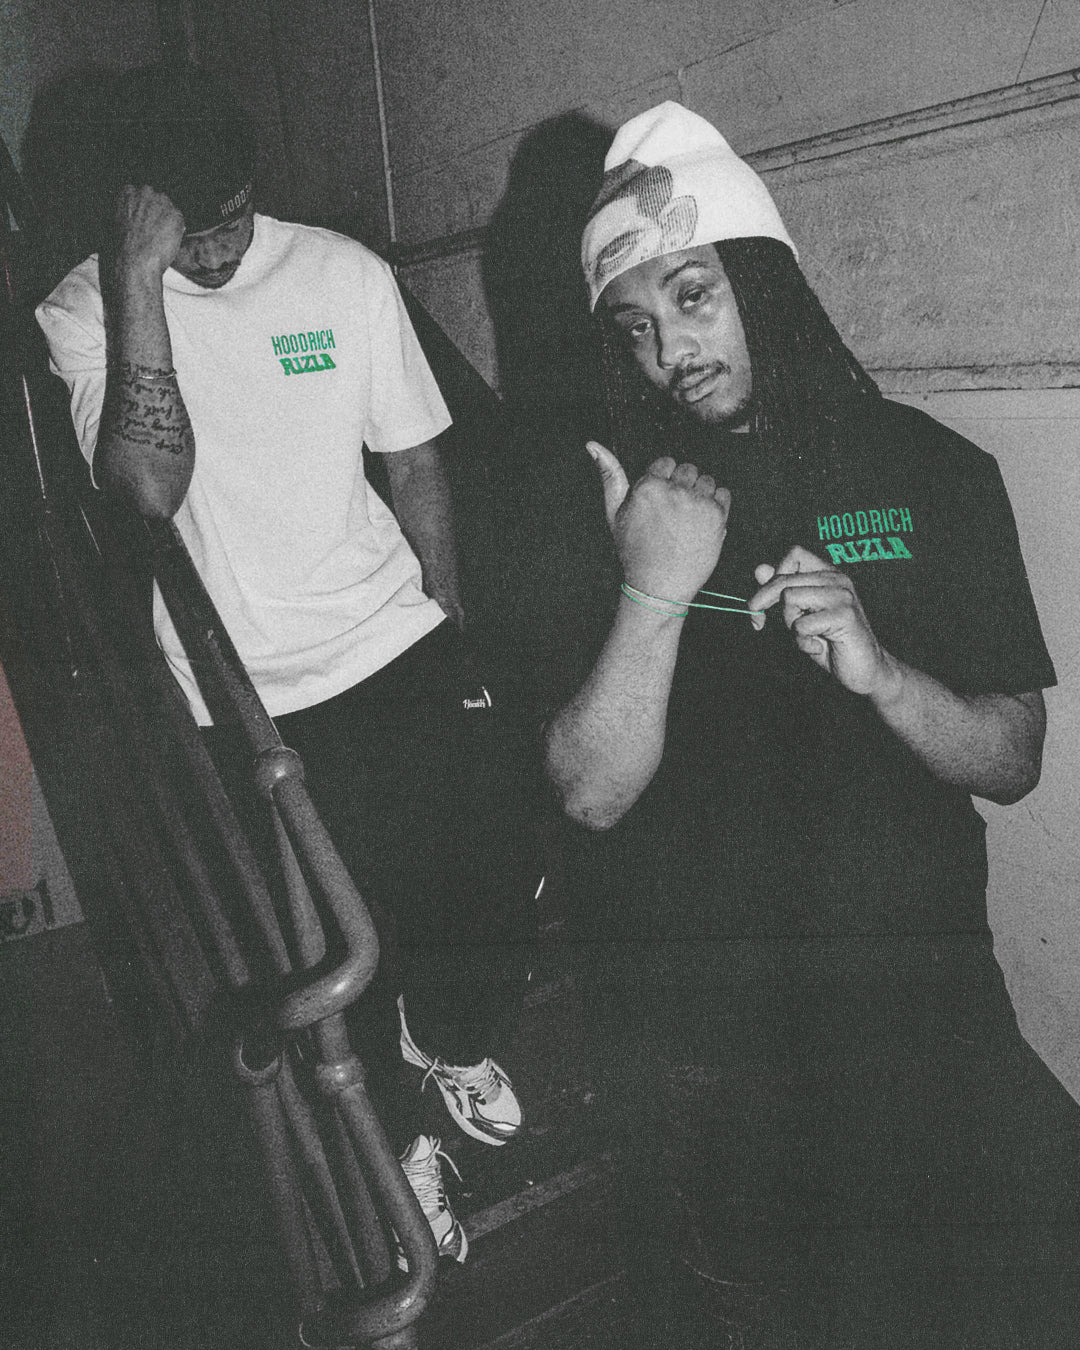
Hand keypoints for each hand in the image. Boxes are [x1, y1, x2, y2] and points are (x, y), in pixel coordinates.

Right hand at [112, 184, 185, 284]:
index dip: (144, 208)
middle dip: (157, 211)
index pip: (141, 194)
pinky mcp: (176, 214)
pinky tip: (167, 240)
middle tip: (153, 229)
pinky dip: (176, 230)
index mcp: (128, 191)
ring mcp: (162, 202)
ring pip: (169, 208)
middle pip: (157, 198)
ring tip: (159, 237)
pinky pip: (179, 220)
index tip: (144, 220)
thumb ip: (129, 211)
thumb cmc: (123, 245)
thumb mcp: (116, 221)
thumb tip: (137, 214)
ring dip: (167, 219)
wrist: (135, 259)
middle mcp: (145, 192)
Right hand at [587, 441, 729, 600]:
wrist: (659, 587)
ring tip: (688, 520)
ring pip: (707, 480)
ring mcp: (698, 503)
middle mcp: (674, 491)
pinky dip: (717, 506)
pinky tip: (702, 523)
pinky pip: (724, 494)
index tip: (661, 503)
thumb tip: (593, 444)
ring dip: (700, 495)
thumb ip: (609, 475)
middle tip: (674, 514)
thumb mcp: (614, 513)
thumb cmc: (635, 550)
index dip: (664, 482)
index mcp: (648, 486)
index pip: (667, 463)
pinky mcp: (717, 516)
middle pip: (688, 469)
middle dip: (683, 487)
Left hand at [748, 545, 898, 696]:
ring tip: (807, 636)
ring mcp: (842, 595)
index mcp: (828, 575)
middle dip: (762, 603)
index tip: (763, 601)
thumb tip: (760, 569)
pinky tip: (819, 647)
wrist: (866, 670)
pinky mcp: (845, 615)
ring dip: (789, 624)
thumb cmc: (831, 642)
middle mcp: (837, 579)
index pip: (795, 554)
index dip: (773, 576)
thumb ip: (783, 592)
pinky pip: (802, 625)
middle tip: (757, 623)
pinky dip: (803, 642)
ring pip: (790, 598)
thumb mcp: (800, 616)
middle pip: (784, 579)